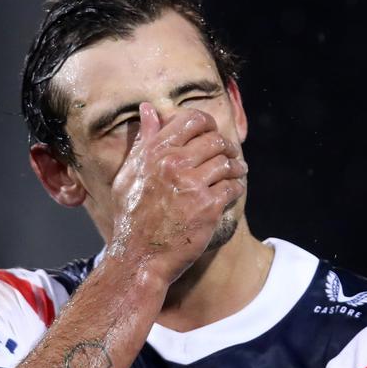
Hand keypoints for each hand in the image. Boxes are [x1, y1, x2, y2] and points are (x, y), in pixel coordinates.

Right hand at [107, 102, 246, 285]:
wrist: (139, 257)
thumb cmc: (131, 217)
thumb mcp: (129, 174)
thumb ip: (143, 140)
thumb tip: (148, 110)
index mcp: (155, 152)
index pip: (191, 120)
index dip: (207, 123)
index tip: (211, 133)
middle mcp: (174, 164)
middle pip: (214, 140)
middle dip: (225, 146)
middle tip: (229, 154)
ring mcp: (192, 185)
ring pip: (227, 162)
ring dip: (236, 166)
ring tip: (237, 170)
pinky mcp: (208, 207)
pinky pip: (232, 187)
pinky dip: (236, 187)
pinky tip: (233, 191)